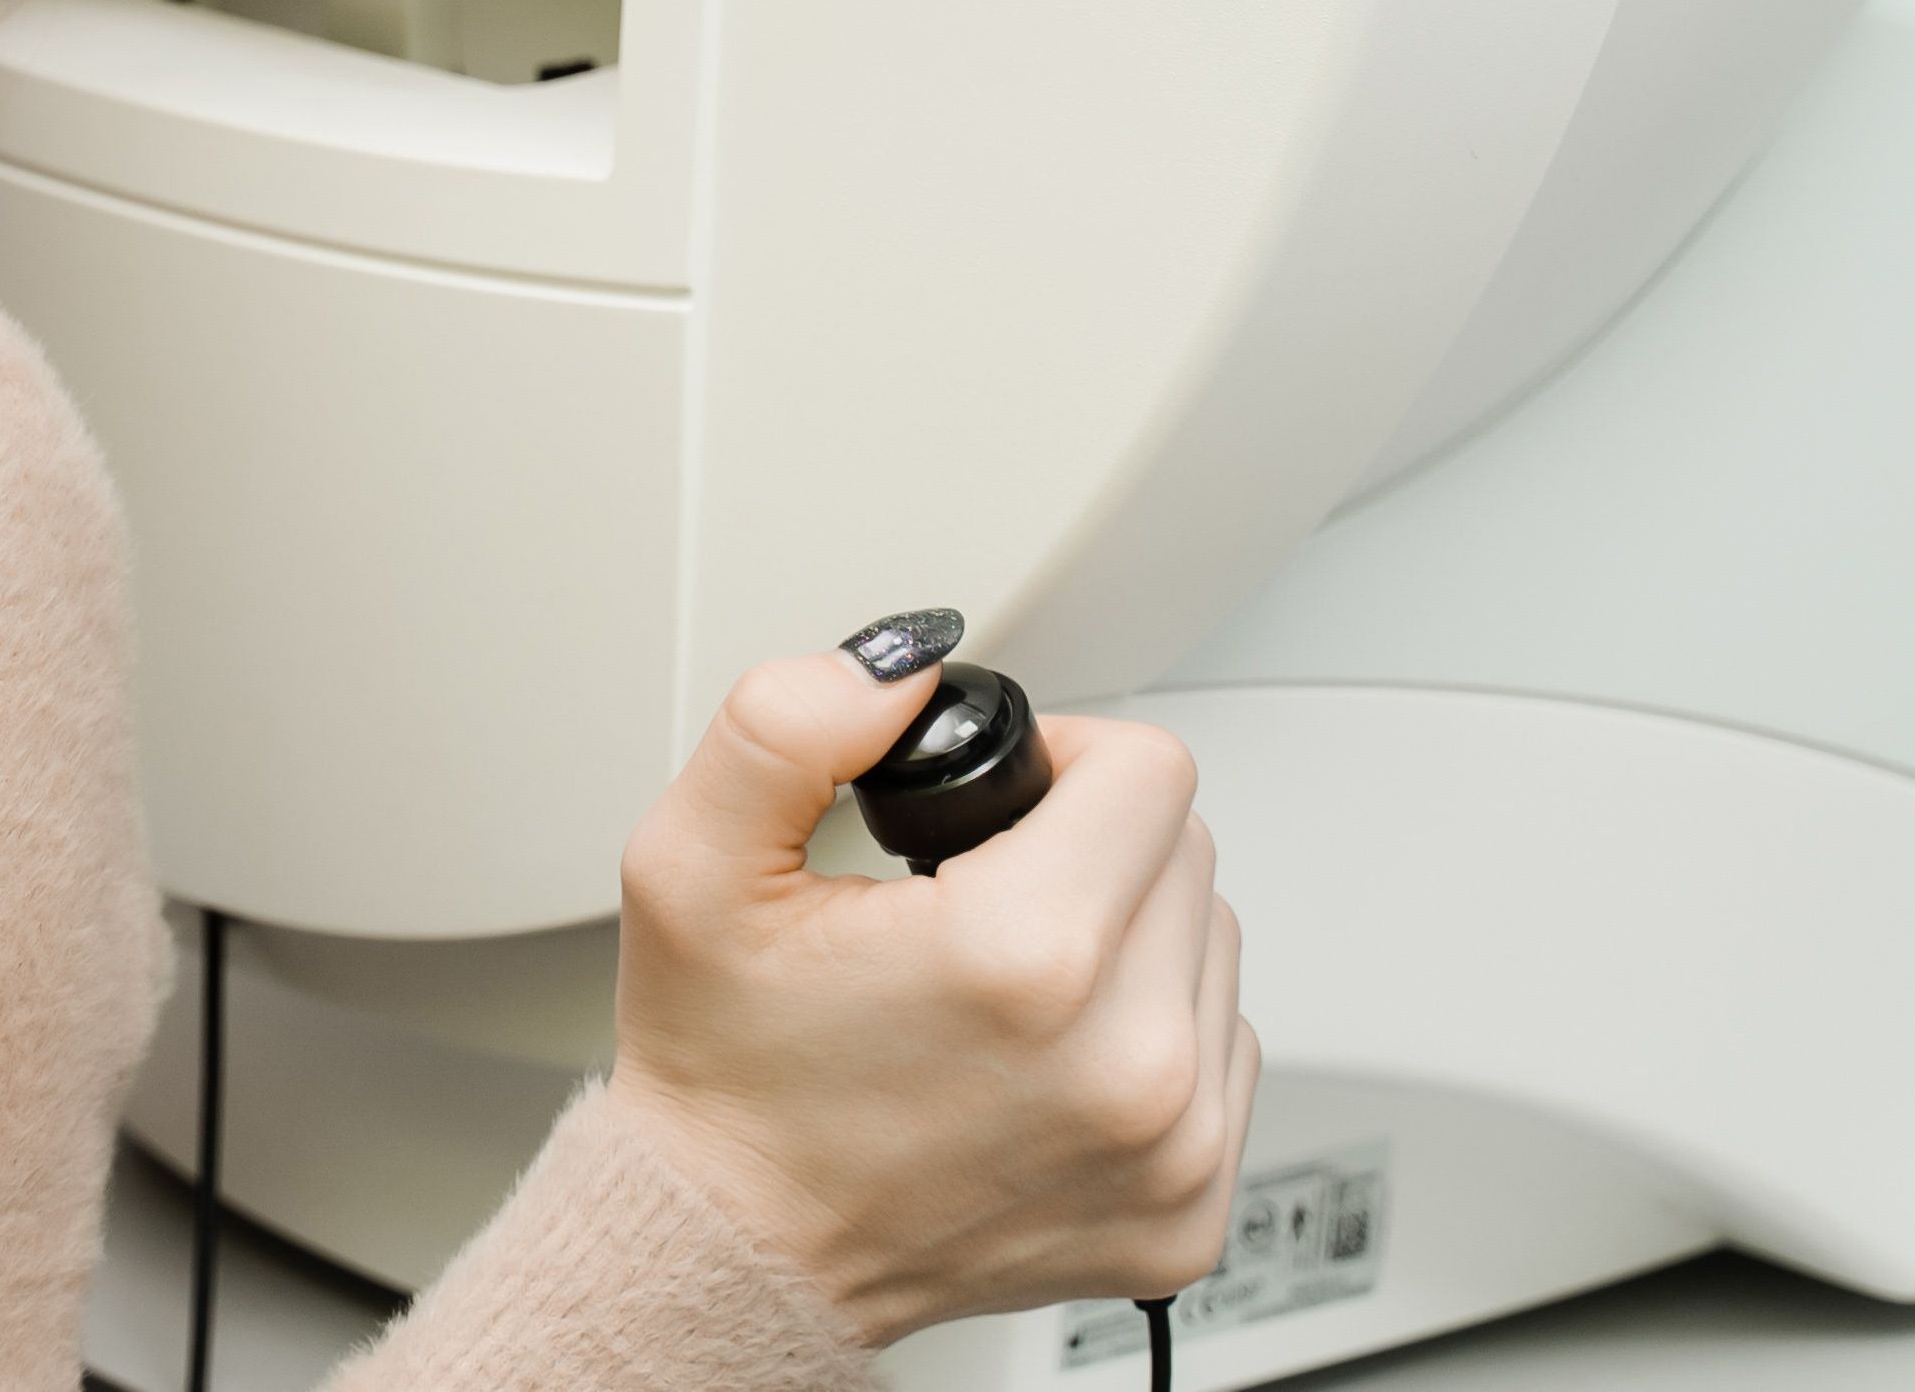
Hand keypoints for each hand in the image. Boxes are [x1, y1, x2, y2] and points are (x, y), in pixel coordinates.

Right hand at [598, 639, 1256, 1345]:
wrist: (738, 1250)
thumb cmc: (725, 1074)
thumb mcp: (691, 861)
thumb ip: (790, 723)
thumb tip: (904, 665)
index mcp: (1024, 961)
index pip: (1150, 770)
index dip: (1064, 760)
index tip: (999, 812)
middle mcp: (1128, 1068)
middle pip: (1187, 852)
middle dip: (1094, 848)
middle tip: (983, 897)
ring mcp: (1173, 1154)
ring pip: (1212, 950)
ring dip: (1131, 941)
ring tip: (1014, 982)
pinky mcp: (1189, 1218)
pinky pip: (1222, 1058)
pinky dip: (1150, 1039)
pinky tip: (1049, 1059)